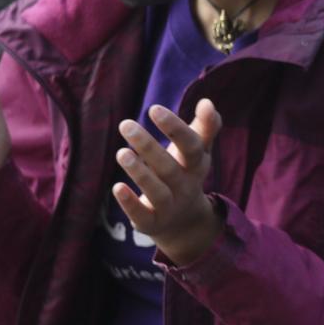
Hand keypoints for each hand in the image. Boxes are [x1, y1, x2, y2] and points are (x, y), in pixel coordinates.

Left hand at [113, 102, 223, 265]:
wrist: (184, 220)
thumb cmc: (185, 172)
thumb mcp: (198, 151)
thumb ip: (205, 127)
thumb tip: (207, 102)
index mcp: (197, 165)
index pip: (191, 146)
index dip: (175, 128)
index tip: (154, 109)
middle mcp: (186, 186)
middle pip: (170, 168)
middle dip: (148, 146)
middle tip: (126, 124)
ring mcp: (170, 206)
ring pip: (156, 191)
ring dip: (139, 172)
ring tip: (121, 152)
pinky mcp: (152, 223)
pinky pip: (142, 215)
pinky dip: (130, 203)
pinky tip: (116, 188)